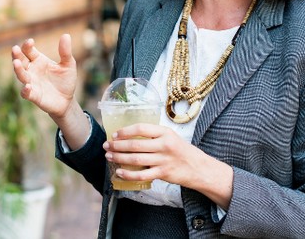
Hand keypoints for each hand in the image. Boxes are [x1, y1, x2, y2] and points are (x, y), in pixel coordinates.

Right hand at [11, 34, 77, 119]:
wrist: (67, 100)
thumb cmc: (65, 81)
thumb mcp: (68, 65)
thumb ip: (65, 52)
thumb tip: (66, 35)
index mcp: (38, 60)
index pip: (28, 51)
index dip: (27, 45)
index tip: (30, 42)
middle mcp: (32, 70)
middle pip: (20, 61)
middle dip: (17, 55)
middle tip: (15, 49)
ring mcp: (31, 83)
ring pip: (21, 75)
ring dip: (18, 70)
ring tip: (16, 63)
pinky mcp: (34, 96)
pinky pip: (26, 93)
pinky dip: (25, 90)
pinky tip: (28, 86)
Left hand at [102, 123, 233, 207]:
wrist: (198, 167)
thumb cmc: (181, 150)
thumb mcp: (169, 136)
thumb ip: (153, 135)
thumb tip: (128, 135)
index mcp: (164, 132)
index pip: (140, 129)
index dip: (125, 131)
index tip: (115, 134)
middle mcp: (164, 145)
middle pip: (135, 145)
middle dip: (117, 145)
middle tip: (107, 146)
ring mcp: (163, 160)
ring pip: (135, 159)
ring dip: (119, 158)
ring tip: (109, 156)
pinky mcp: (163, 173)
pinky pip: (141, 175)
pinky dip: (128, 174)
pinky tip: (119, 172)